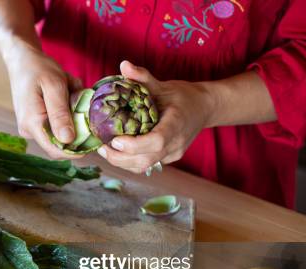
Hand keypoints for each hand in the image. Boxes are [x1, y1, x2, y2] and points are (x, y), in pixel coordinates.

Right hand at [5, 44, 83, 158]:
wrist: (21, 59)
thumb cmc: (39, 68)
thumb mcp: (55, 86)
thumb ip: (60, 113)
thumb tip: (68, 140)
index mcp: (32, 123)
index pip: (56, 150)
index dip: (77, 151)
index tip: (95, 140)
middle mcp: (29, 130)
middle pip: (59, 144)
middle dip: (76, 130)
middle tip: (83, 105)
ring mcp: (30, 127)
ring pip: (59, 133)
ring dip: (71, 119)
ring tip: (71, 93)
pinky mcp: (34, 123)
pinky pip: (54, 125)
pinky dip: (65, 114)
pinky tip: (65, 96)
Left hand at [97, 61, 214, 173]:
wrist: (204, 108)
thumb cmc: (183, 95)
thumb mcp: (163, 85)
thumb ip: (143, 77)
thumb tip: (123, 65)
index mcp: (176, 124)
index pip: (156, 141)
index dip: (134, 145)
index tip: (115, 140)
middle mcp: (176, 143)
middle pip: (146, 160)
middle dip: (120, 158)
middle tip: (101, 147)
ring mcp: (173, 154)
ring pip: (144, 166)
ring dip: (122, 162)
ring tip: (105, 150)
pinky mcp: (168, 158)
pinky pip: (147, 165)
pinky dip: (129, 162)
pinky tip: (117, 152)